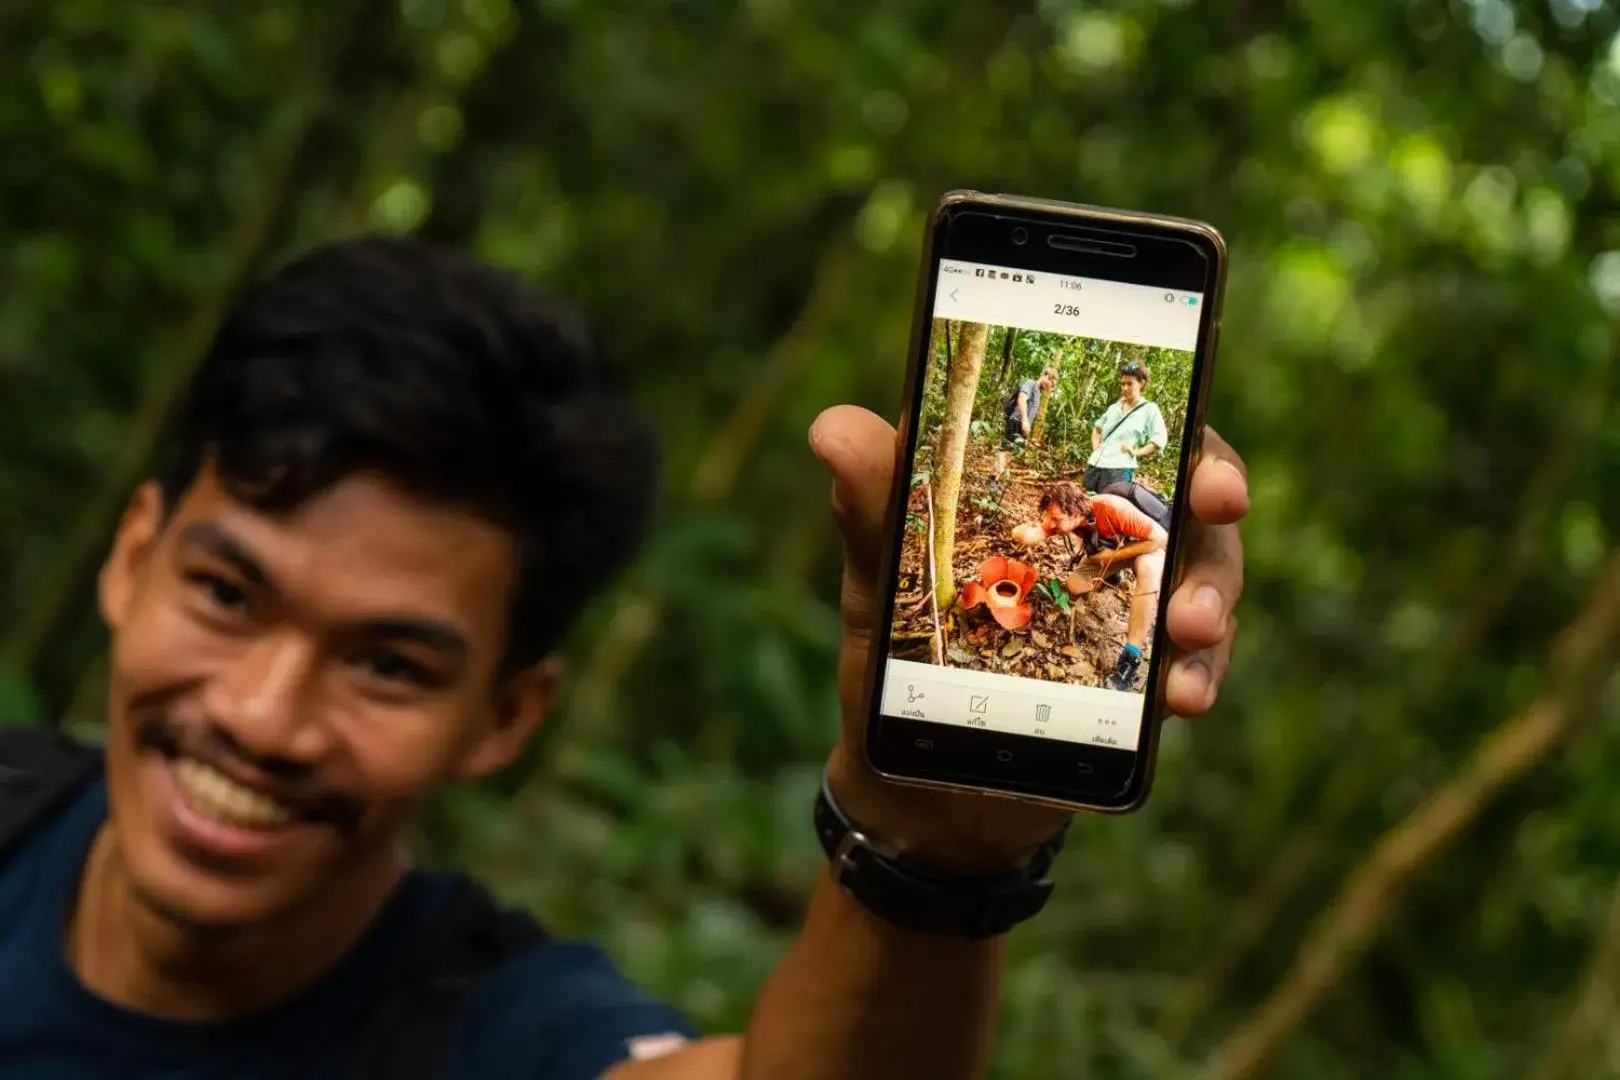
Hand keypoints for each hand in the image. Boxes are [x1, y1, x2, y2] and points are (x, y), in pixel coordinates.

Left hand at [809, 408, 1248, 870]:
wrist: (913, 786)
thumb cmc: (895, 658)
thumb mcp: (880, 578)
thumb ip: (872, 504)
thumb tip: (832, 429)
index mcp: (1048, 494)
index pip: (1127, 434)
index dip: (1171, 420)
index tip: (1192, 443)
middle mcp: (1103, 541)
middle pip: (1186, 496)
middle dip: (1215, 496)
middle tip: (1218, 506)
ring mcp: (1130, 611)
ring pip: (1204, 579)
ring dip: (1210, 596)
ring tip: (1189, 629)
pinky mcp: (1141, 682)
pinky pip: (1192, 666)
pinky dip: (1198, 676)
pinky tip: (1183, 698)